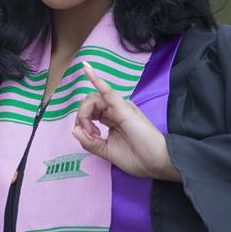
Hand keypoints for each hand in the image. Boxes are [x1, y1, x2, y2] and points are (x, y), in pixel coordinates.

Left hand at [72, 62, 179, 180]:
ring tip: (94, 132)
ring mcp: (119, 107)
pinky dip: (96, 79)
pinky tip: (86, 69)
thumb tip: (73, 130)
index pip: (89, 111)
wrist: (157, 163)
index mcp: (111, 118)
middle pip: (89, 103)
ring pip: (93, 99)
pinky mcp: (123, 108)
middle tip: (91, 135)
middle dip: (82, 118)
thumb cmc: (136, 157)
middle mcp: (114, 109)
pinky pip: (107, 91)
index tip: (90, 138)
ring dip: (85, 114)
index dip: (82, 123)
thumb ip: (89, 142)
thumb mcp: (106, 151)